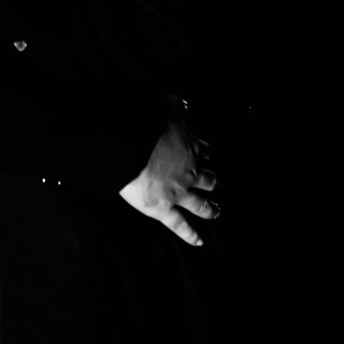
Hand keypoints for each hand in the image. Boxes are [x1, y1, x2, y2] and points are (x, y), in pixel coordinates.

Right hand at [119, 114, 217, 246]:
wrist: (127, 148)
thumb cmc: (142, 126)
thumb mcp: (162, 106)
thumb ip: (175, 104)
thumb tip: (185, 102)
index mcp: (190, 147)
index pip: (204, 150)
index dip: (204, 152)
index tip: (204, 153)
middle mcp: (190, 172)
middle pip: (208, 179)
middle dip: (212, 182)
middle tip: (215, 183)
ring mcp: (179, 193)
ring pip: (202, 205)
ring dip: (211, 209)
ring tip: (216, 211)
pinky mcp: (164, 209)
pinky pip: (181, 226)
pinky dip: (191, 235)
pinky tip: (199, 241)